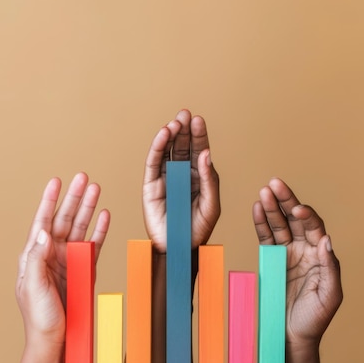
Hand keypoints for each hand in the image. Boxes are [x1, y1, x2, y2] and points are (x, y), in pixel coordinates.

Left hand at [16, 173, 109, 346]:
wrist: (56, 340)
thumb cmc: (39, 318)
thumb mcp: (32, 287)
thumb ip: (36, 258)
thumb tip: (43, 231)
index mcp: (35, 257)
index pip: (42, 222)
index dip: (49, 201)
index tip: (56, 181)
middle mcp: (51, 255)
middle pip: (64, 220)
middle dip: (74, 198)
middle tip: (83, 178)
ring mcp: (68, 261)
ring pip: (79, 228)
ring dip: (87, 209)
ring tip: (95, 190)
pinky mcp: (83, 270)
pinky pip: (92, 245)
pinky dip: (98, 230)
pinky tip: (103, 216)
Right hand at [142, 109, 220, 252]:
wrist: (179, 248)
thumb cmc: (198, 230)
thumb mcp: (211, 205)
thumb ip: (209, 180)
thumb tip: (206, 154)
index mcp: (199, 177)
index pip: (199, 151)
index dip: (199, 135)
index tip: (199, 121)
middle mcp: (182, 174)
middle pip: (183, 146)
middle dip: (184, 130)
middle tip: (186, 114)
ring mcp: (166, 178)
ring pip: (168, 151)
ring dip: (171, 135)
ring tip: (175, 123)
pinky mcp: (151, 184)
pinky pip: (154, 162)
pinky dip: (158, 147)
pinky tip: (163, 135)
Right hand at [252, 178, 341, 346]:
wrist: (292, 336)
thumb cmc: (315, 319)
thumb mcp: (330, 296)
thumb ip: (330, 268)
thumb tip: (327, 241)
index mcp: (321, 254)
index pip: (314, 227)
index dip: (306, 216)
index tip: (297, 210)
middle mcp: (305, 249)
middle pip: (294, 218)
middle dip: (285, 200)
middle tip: (275, 183)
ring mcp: (287, 252)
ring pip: (279, 224)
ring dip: (271, 207)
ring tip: (263, 192)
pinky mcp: (271, 259)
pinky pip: (265, 237)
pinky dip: (261, 222)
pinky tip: (257, 207)